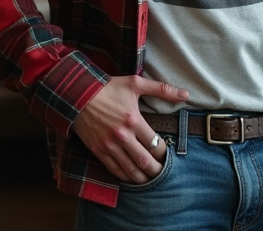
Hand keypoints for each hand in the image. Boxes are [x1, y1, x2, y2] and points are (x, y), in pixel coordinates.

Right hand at [72, 75, 188, 183]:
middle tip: (163, 172)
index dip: (165, 153)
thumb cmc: (107, 87)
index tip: (167, 154)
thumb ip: (162, 89)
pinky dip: (125, 176)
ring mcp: (109, 145)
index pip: (156, 144)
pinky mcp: (98, 150)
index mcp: (133, 120)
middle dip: (157, 170)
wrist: (77, 93)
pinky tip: (132, 177)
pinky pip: (114, 169)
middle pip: (145, 161)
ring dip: (143, 177)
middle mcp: (122, 135)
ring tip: (150, 178)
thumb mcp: (135, 83)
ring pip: (131, 169)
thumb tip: (185, 94)